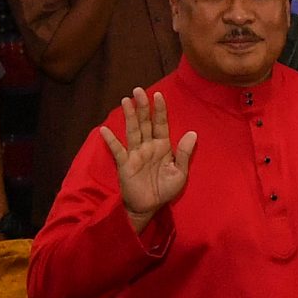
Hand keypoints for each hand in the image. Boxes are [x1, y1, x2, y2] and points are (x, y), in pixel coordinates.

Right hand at [100, 86, 196, 231]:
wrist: (149, 207)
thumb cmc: (164, 189)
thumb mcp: (180, 172)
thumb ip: (185, 153)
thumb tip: (192, 133)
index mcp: (163, 146)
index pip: (161, 124)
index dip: (160, 110)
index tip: (159, 95)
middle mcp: (148, 146)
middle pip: (145, 123)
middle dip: (143, 107)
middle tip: (138, 90)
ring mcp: (135, 154)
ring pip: (133, 131)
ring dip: (130, 116)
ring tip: (126, 100)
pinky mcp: (125, 164)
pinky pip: (118, 151)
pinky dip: (111, 141)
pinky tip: (105, 130)